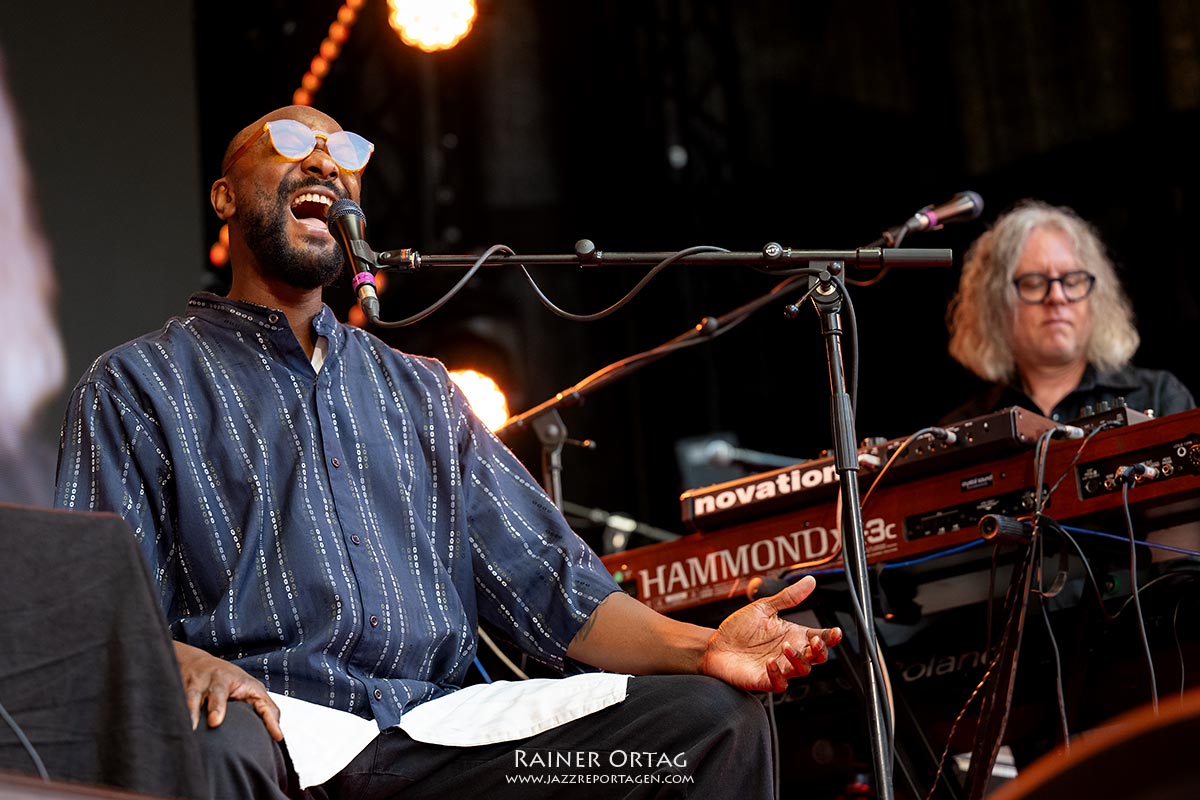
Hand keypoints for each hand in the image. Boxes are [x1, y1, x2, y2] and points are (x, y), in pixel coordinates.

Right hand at [172, 641, 283, 740]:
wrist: (194, 662)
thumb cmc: (226, 679)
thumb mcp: (251, 689)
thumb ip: (266, 709)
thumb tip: (278, 735)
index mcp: (240, 682)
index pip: (256, 699)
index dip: (268, 718)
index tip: (276, 735)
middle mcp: (216, 681)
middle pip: (218, 692)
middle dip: (217, 706)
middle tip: (215, 722)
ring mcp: (195, 684)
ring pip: (192, 696)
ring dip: (191, 711)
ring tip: (191, 728)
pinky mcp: (178, 690)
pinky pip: (174, 701)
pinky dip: (173, 713)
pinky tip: (172, 726)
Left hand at [699, 575, 841, 691]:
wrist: (714, 645)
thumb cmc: (738, 628)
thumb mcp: (764, 608)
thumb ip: (788, 597)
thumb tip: (810, 581)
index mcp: (792, 635)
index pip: (819, 638)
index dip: (831, 637)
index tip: (836, 632)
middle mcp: (788, 653)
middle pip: (817, 658)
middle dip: (820, 651)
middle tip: (814, 641)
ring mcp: (779, 668)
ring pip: (802, 670)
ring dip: (799, 659)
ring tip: (786, 647)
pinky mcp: (764, 680)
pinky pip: (779, 683)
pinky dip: (778, 674)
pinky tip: (771, 662)